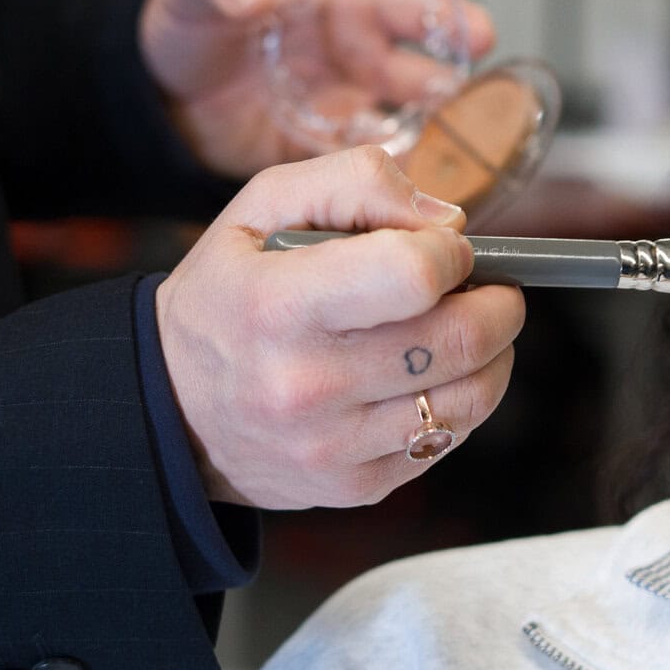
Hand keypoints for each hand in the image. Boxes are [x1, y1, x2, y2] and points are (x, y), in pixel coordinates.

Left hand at [139, 0, 495, 179]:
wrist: (161, 97)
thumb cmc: (186, 29)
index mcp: (324, 4)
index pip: (386, 2)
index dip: (431, 13)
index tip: (473, 27)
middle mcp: (344, 53)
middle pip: (402, 63)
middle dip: (439, 75)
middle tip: (465, 90)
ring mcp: (338, 102)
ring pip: (393, 114)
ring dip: (420, 125)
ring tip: (446, 140)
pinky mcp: (321, 148)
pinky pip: (363, 160)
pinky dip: (385, 170)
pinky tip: (405, 180)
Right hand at [154, 144, 524, 508]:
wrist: (172, 408)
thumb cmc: (230, 292)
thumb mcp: (263, 207)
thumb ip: (356, 182)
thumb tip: (448, 222)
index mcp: (279, 305)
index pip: (412, 275)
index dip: (450, 252)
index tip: (446, 249)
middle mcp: (305, 385)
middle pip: (462, 338)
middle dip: (497, 300)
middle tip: (485, 285)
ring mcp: (332, 447)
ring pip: (473, 395)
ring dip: (493, 352)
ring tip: (467, 326)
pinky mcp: (355, 486)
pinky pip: (449, 438)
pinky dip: (461, 399)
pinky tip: (431, 375)